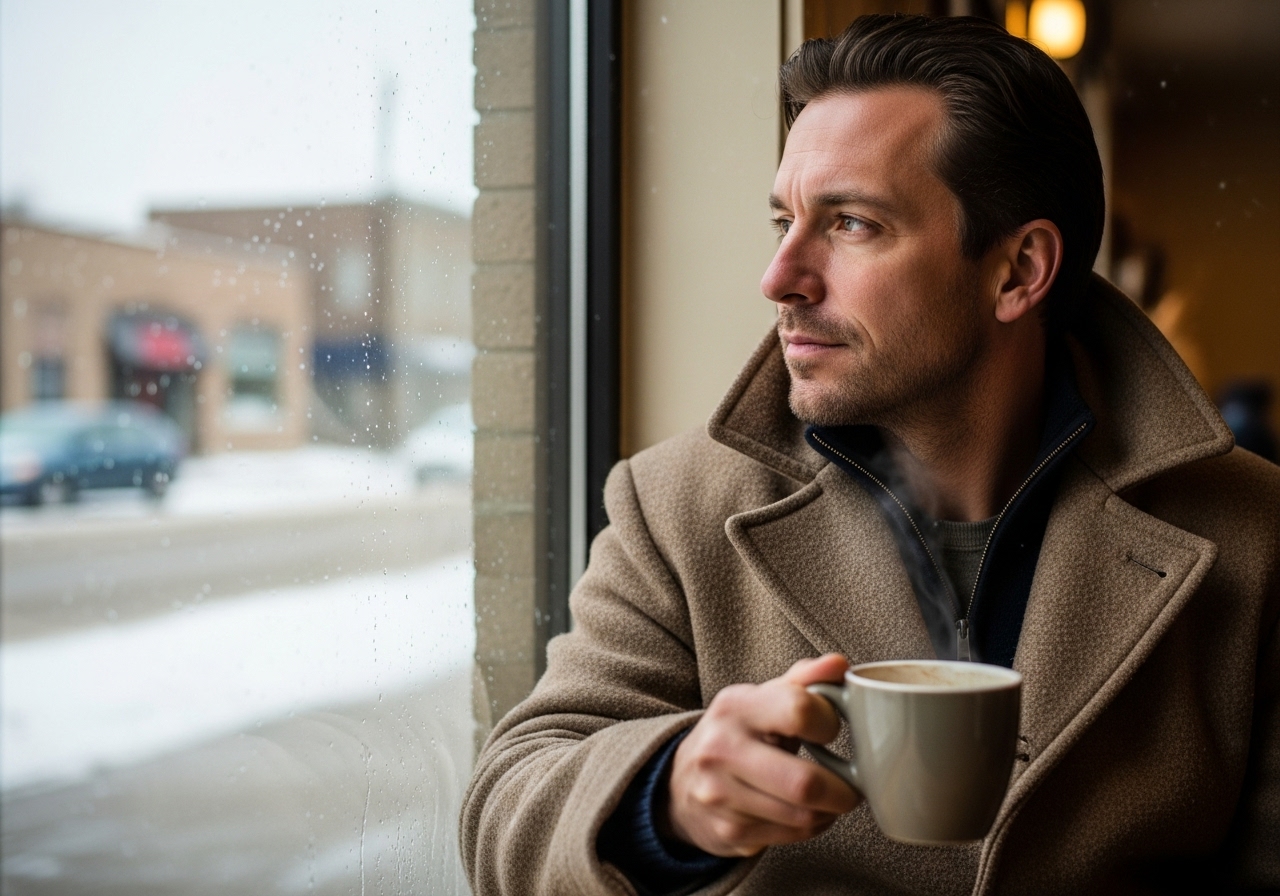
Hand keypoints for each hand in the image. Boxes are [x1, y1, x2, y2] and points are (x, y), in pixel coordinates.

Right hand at [664, 654, 860, 856]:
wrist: (681, 782)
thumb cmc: (739, 734)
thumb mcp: (763, 699)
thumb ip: (804, 680)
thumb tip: (840, 664)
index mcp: (735, 706)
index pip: (799, 711)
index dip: (829, 723)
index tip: (830, 730)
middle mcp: (721, 749)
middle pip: (804, 783)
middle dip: (843, 791)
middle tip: (852, 787)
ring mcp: (719, 794)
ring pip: (802, 817)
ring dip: (830, 812)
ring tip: (830, 799)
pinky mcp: (727, 831)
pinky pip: (791, 837)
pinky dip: (810, 827)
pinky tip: (806, 814)